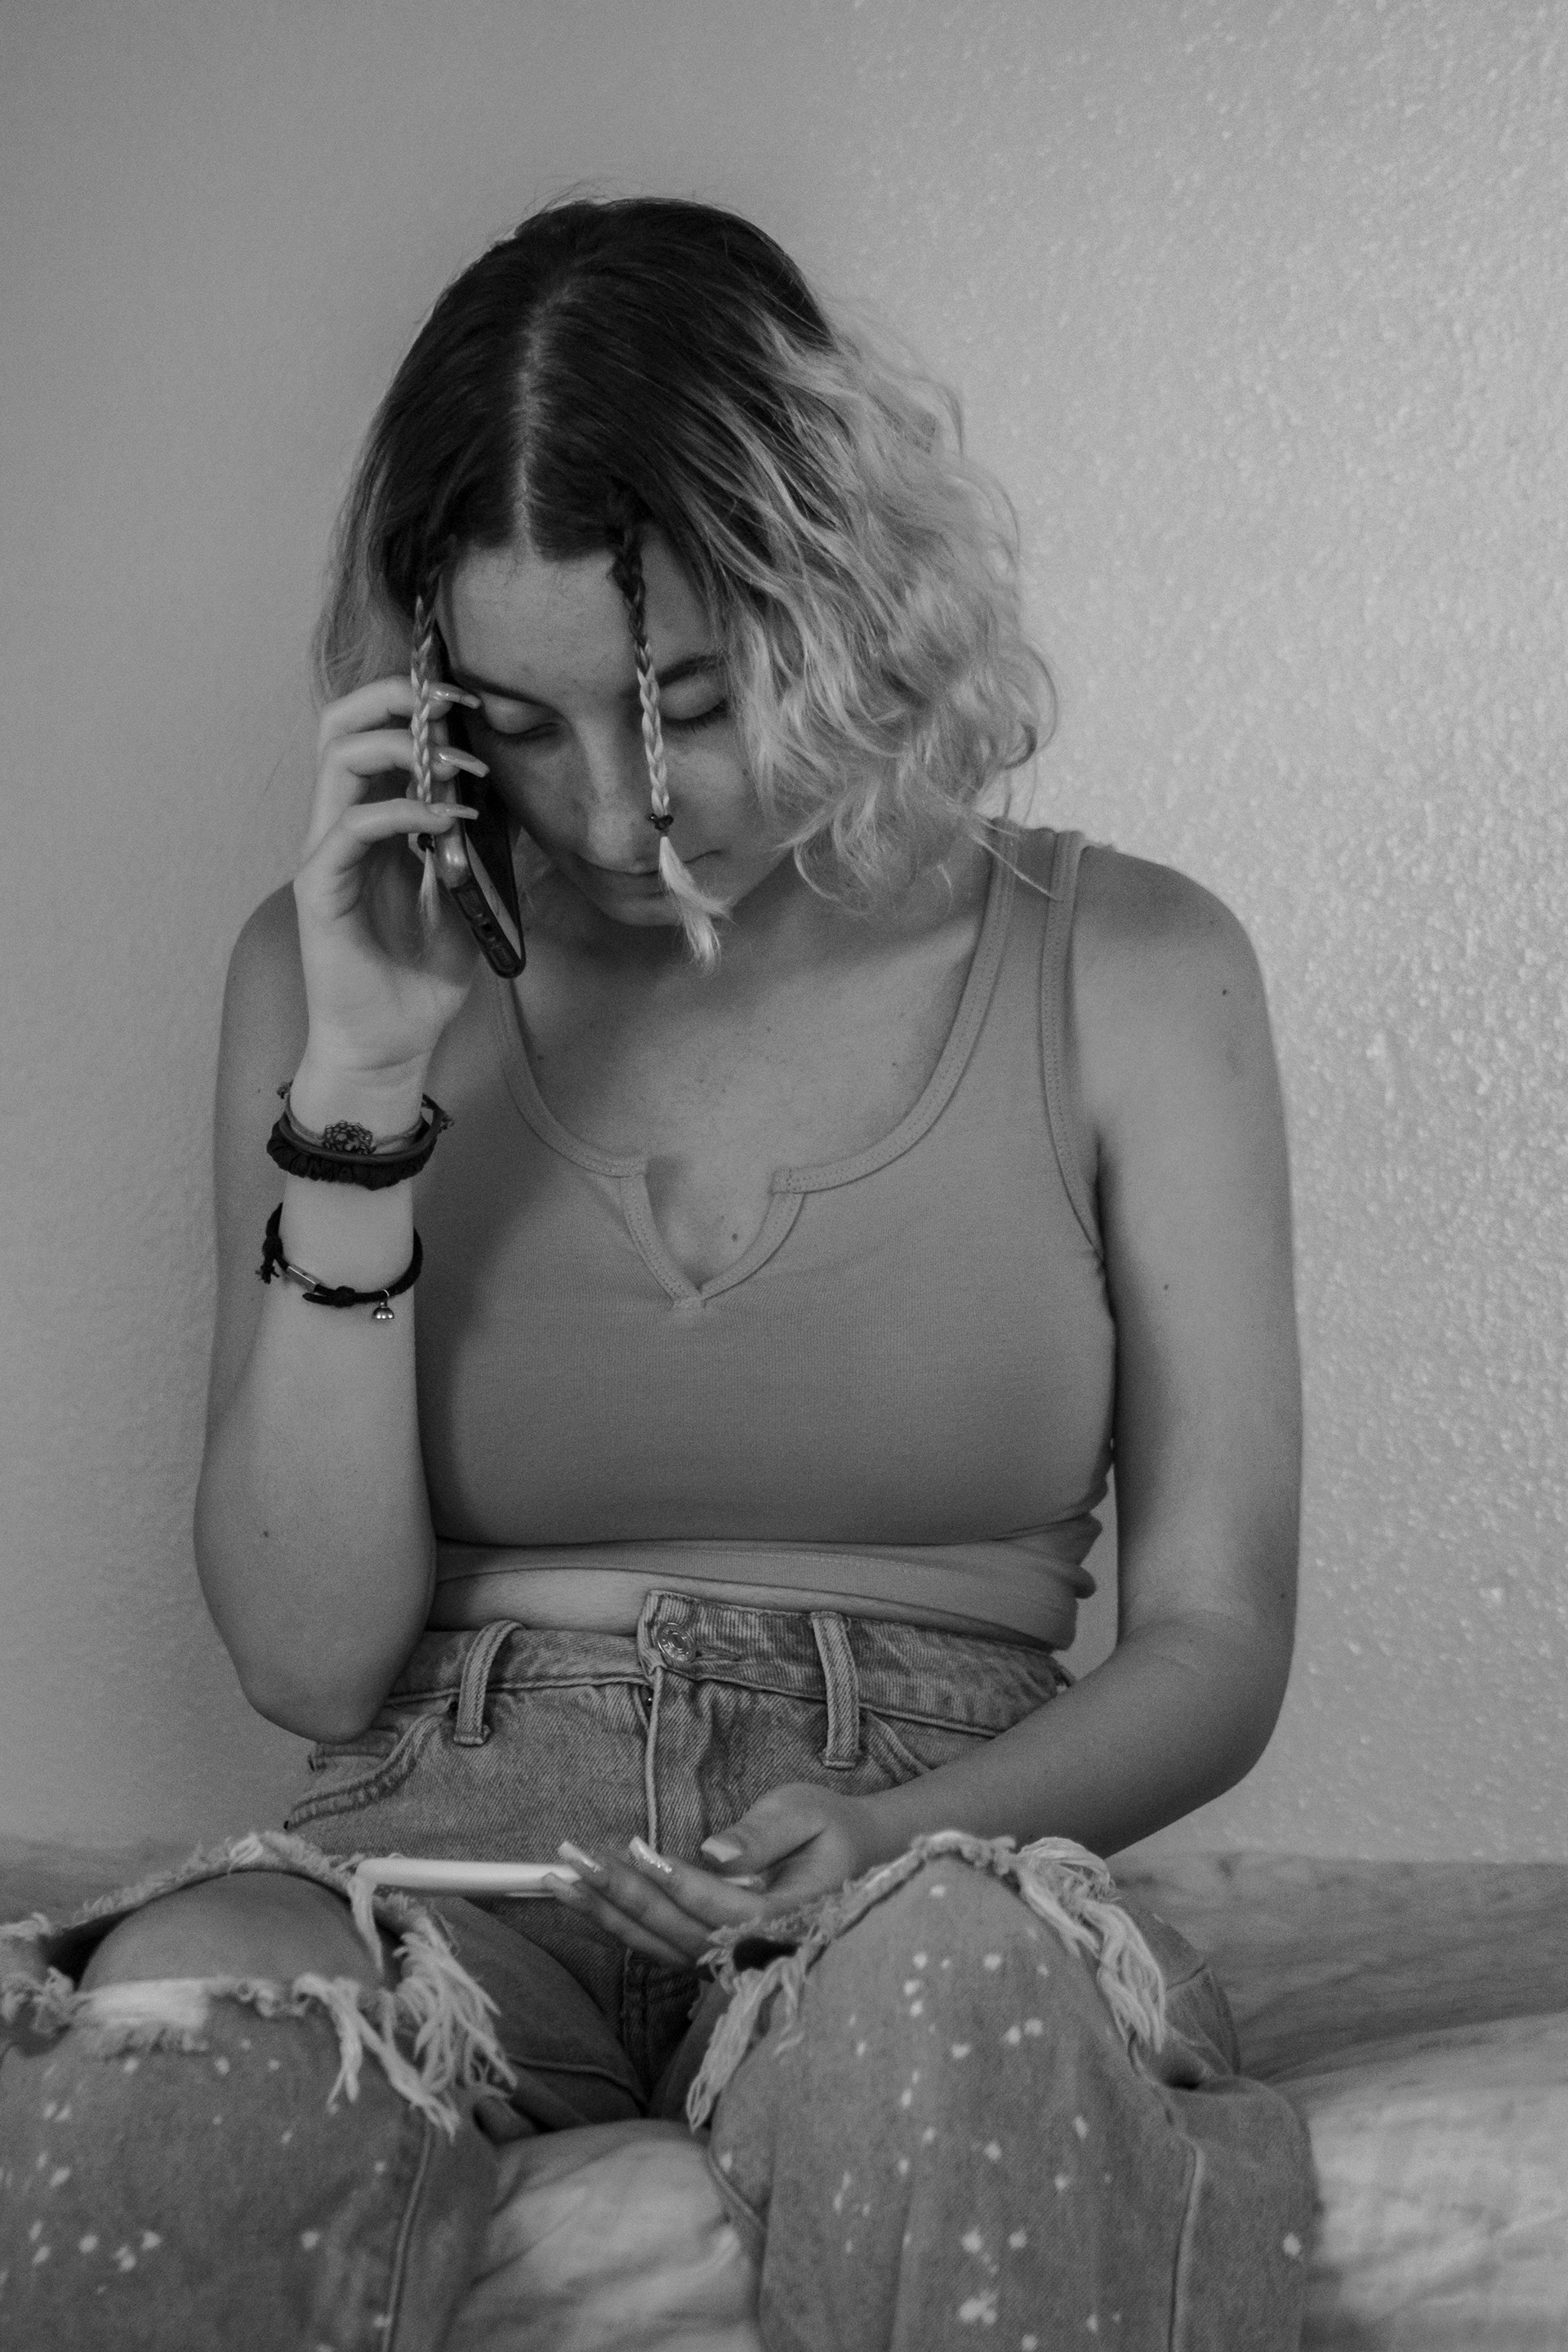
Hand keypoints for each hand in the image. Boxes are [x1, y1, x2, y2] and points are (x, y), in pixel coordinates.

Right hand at [292, 675, 495, 1104]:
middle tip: (456, 704)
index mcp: (375, 819)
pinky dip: (401, 811)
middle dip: (397, 697)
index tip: (471, 699)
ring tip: (461, 766)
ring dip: (405, 747)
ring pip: (338, 758)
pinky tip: (447, 821)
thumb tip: (519, 796)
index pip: (373, 731)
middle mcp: (342, 825)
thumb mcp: (472, 896)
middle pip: (340, 723)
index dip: (413, 700)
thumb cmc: (423, 975)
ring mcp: (327, 853)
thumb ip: (483, 846)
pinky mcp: (319, 888)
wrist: (392, 1043)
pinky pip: (351, 827)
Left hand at [547, 1783, 888, 1968]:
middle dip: (623, 1897)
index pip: (726, 1908)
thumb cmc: (833, 1827)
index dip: (679, 1883)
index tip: (635, 1851)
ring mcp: (738, 1960)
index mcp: (793, 1918)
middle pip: (683, 1933)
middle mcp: (763, 1951)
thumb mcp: (806, 1814)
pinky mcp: (718, 1955)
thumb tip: (715, 1855)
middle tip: (570, 1859)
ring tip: (559, 1879)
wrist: (860, 1858)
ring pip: (665, 1947)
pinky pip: (665, 1947)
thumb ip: (762, 1836)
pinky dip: (622, 1925)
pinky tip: (585, 1899)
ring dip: (608, 1915)